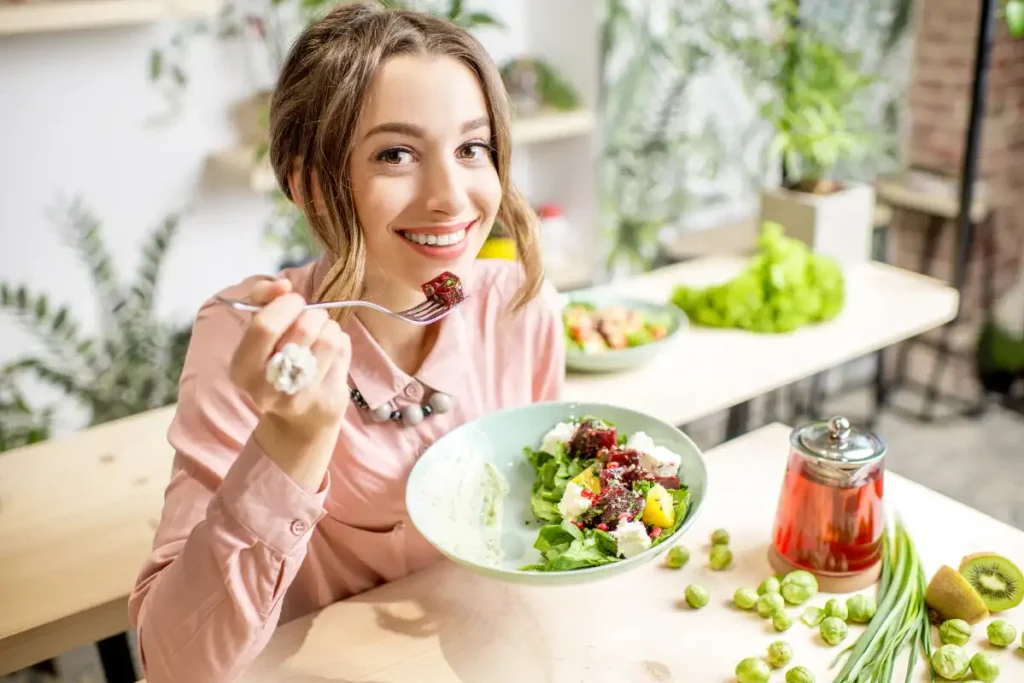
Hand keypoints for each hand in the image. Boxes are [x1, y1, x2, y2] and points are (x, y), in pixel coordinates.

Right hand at [228, 278, 350, 489]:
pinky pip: (343, 351)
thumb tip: (282, 285)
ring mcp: (300, 397)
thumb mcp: (259, 333)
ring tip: (322, 334)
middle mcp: (267, 388)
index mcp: (242, 369)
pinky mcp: (328, 399)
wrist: (299, 419)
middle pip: (303, 329)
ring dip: (329, 327)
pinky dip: (341, 342)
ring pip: (329, 337)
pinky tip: (331, 352)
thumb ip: (262, 300)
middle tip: (312, 318)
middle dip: (313, 313)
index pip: (265, 325)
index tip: (294, 300)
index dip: (285, 304)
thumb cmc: (277, 362)